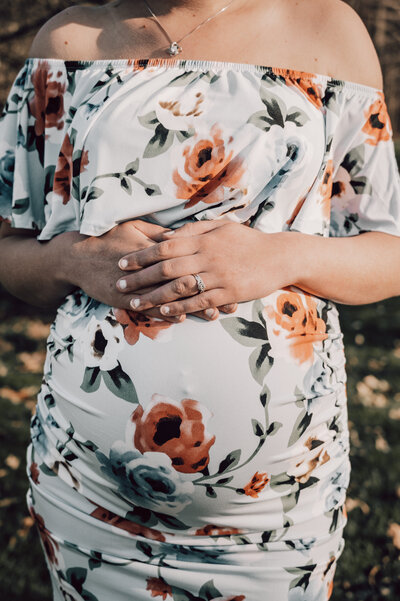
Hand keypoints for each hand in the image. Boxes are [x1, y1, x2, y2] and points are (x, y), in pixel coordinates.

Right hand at [65, 220, 236, 321]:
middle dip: (210, 291)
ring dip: (194, 307)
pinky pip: (149, 309)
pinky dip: (167, 314)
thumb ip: (160, 233)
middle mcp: (150, 266)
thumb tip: (183, 234)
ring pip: (172, 298)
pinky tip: (183, 319)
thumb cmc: (108, 238)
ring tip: (215, 314)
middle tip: (232, 299)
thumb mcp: (134, 227)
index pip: (189, 256)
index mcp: (155, 246)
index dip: (210, 266)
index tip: (230, 272)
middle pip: (187, 279)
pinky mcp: (125, 299)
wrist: (77, 256)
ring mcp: (137, 285)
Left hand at [117, 220, 295, 315]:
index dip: (141, 255)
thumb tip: (166, 237)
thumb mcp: (222, 227)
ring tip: (135, 303)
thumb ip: (194, 231)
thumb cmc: (248, 241)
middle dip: (140, 277)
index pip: (165, 246)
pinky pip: (199, 302)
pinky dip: (179, 308)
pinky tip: (163, 312)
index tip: (122, 262)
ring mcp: (218, 277)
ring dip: (154, 296)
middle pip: (166, 268)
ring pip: (179, 288)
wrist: (280, 257)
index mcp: (204, 239)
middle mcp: (208, 257)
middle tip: (119, 285)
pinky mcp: (228, 294)